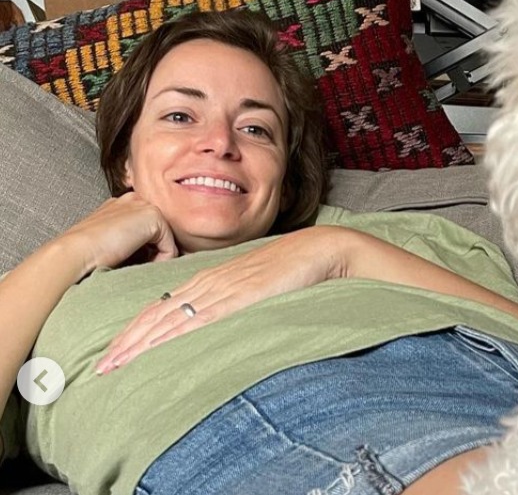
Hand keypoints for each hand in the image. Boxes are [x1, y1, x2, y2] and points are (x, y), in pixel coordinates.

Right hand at [56, 192, 177, 275]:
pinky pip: (170, 247)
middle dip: (154, 252)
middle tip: (140, 268)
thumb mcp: (110, 243)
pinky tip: (143, 267)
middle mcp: (134, 200)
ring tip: (138, 269)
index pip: (146, 227)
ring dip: (158, 258)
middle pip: (159, 232)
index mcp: (120, 205)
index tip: (137, 265)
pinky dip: (162, 261)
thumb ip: (128, 242)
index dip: (147, 249)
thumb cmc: (86, 254)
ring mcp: (144, 205)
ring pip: (166, 240)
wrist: (75, 252)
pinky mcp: (153, 216)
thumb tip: (149, 258)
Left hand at [95, 225, 353, 373]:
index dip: (135, 330)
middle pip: (155, 315)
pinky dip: (172, 335)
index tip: (115, 351)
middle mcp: (208, 283)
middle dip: (126, 341)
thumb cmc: (293, 266)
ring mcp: (222, 289)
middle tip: (100, 366)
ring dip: (139, 343)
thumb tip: (219, 316)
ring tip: (115, 364)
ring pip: (169, 318)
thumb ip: (234, 297)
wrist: (318, 249)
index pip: (161, 307)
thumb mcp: (255, 282)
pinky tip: (157, 348)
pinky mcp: (240, 297)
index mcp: (210, 279)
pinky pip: (199, 319)